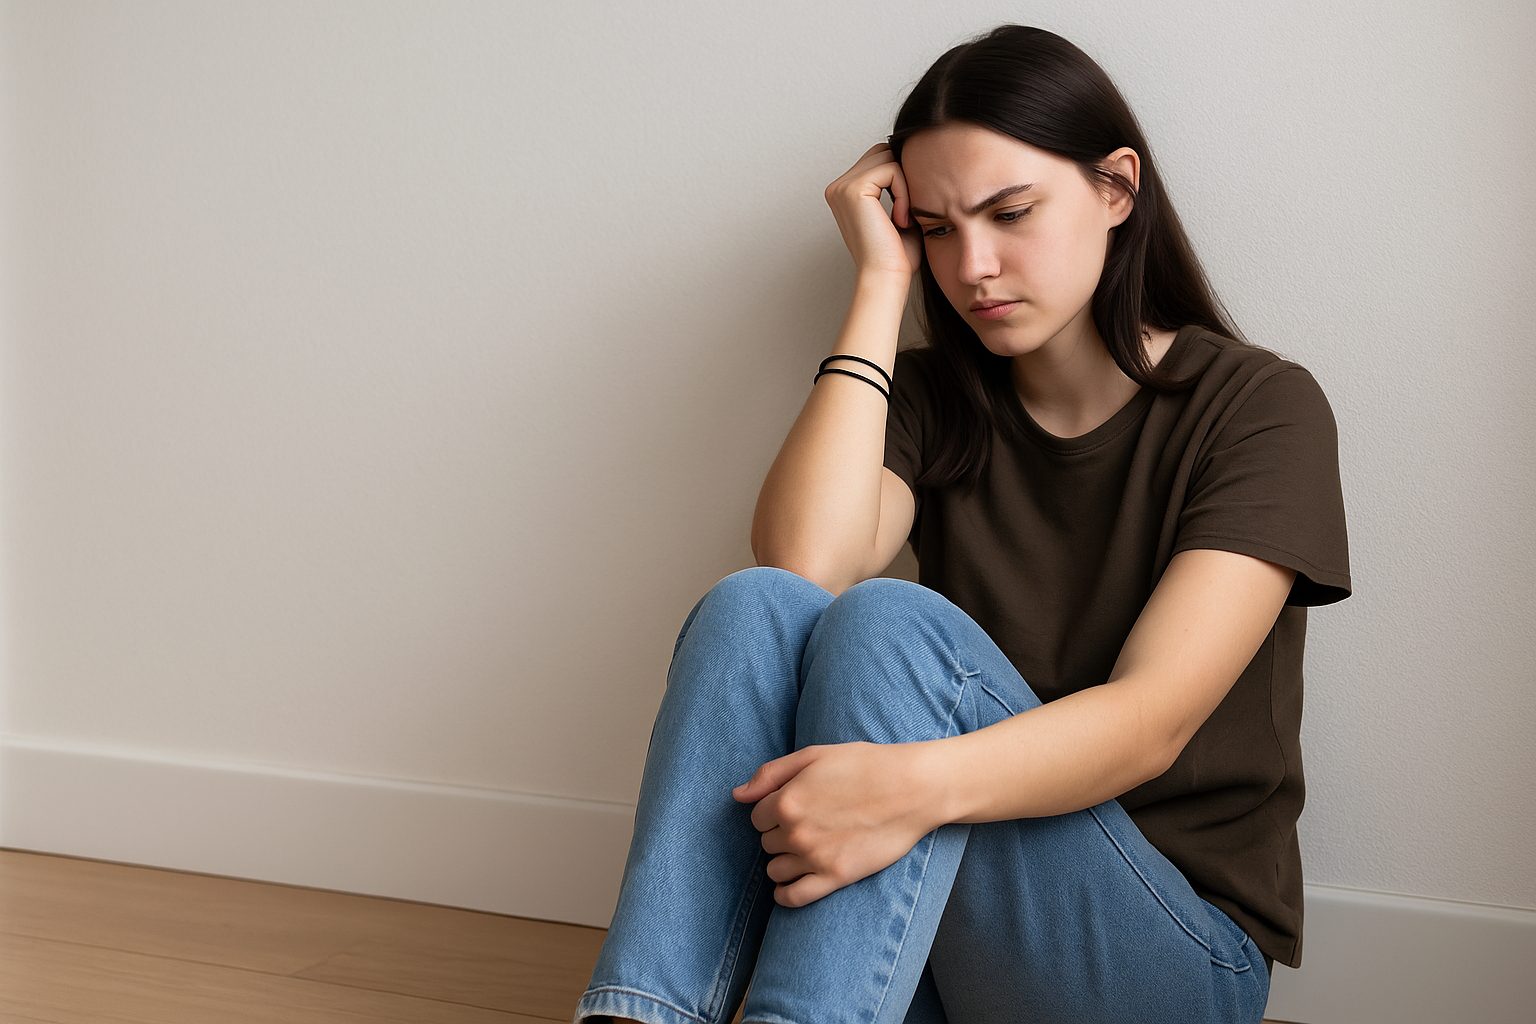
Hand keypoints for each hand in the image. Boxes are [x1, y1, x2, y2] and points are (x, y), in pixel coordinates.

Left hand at [731, 740, 946, 907]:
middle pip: (766, 842)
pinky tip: (789, 886)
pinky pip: (793, 898)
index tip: (794, 806)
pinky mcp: (835, 878)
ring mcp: (814, 858)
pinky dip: (785, 894)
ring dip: (784, 861)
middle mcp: (795, 832)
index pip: (756, 816)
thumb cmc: (865, 765)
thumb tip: (737, 795)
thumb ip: (770, 774)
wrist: (913, 788)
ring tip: (806, 849)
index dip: (772, 810)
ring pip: (775, 870)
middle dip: (780, 833)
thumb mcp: (814, 755)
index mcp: (787, 800)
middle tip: (808, 823)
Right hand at [824, 142, 924, 278]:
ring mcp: (842, 187)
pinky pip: (892, 170)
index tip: (905, 212)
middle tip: (907, 212)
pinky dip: (904, 193)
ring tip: (903, 217)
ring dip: (905, 186)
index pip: (879, 159)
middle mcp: (838, 187)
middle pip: (882, 152)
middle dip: (902, 176)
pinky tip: (900, 220)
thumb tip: (913, 157)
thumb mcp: (898, 212)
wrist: (886, 278)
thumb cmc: (895, 255)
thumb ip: (899, 185)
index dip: (900, 177)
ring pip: (888, 158)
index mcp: (844, 192)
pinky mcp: (853, 190)